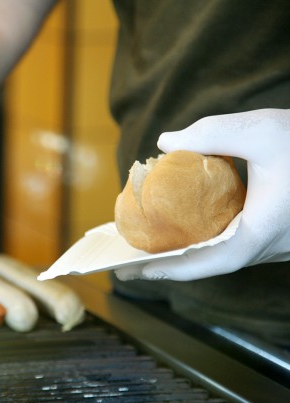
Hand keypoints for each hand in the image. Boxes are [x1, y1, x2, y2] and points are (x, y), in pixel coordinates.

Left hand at [115, 108, 289, 281]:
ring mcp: (274, 244)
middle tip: (127, 259)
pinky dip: (205, 238)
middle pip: (208, 262)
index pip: (208, 262)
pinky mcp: (277, 235)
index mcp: (264, 233)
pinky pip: (234, 242)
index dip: (168, 270)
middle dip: (167, 264)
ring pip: (222, 254)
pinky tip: (184, 225)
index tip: (133, 272)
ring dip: (184, 252)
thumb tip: (165, 142)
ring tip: (146, 243)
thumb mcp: (265, 130)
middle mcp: (269, 247)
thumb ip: (211, 133)